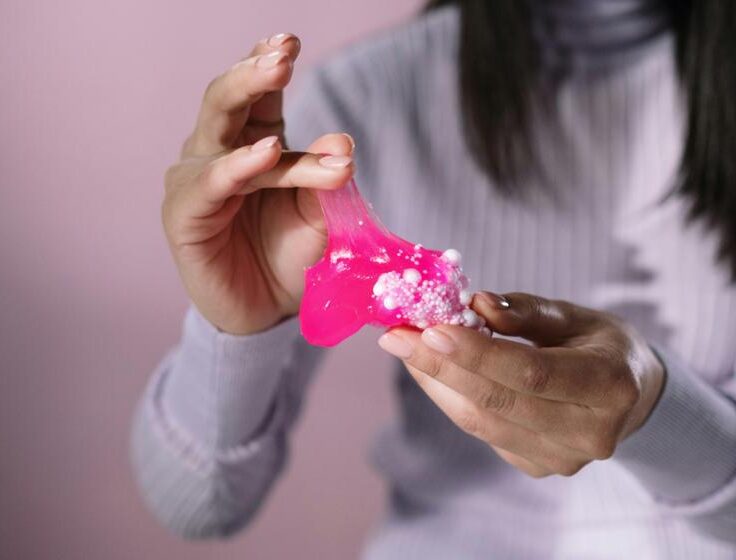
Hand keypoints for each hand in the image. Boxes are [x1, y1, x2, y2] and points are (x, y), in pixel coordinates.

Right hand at [162, 33, 355, 333]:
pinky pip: (212, 184)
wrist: (267, 311)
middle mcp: (220, 152)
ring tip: (282, 75)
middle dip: (254, 71)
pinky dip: (238, 165)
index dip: (269, 62)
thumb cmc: (290, 256)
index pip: (259, 95)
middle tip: (284, 52)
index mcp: (255, 143)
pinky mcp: (185, 214)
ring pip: (225, 134)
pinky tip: (266, 151)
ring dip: (252, 101)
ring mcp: (198, 180)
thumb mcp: (319, 215)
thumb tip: (342, 141)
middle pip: (228, 99)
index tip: (290, 40)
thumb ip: (327, 180)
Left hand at [377, 292, 665, 476]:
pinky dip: (451, 399)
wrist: (632, 397)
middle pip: (499, 403)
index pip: (532, 373)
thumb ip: (525, 312)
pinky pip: (483, 432)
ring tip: (403, 347)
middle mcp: (591, 433)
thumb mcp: (575, 315)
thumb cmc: (600, 345)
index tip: (429, 329)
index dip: (477, 353)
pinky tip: (432, 370)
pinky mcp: (538, 466)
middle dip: (439, 367)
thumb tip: (474, 306)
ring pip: (482, 423)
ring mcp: (564, 458)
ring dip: (436, 383)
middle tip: (394, 336)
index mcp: (611, 385)